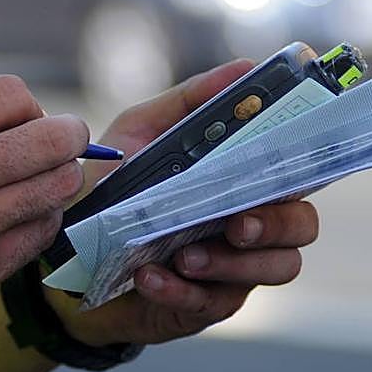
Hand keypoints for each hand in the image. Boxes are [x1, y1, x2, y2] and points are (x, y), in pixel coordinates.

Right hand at [0, 75, 89, 356]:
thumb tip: (23, 118)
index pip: (12, 95)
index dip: (27, 106)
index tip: (22, 120)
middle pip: (51, 138)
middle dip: (68, 135)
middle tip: (64, 139)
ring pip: (59, 184)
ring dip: (59, 176)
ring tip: (41, 178)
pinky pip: (44, 228)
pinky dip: (43, 216)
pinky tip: (22, 215)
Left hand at [45, 60, 320, 347]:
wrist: (67, 253)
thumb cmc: (112, 184)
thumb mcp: (140, 133)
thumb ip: (189, 103)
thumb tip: (246, 67)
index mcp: (240, 178)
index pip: (296, 172)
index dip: (305, 166)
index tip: (285, 161)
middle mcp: (248, 221)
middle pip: (302, 225)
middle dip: (276, 224)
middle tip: (235, 225)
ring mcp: (233, 267)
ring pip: (275, 269)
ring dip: (233, 263)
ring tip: (185, 256)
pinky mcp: (204, 305)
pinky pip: (213, 303)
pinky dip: (180, 290)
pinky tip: (147, 278)